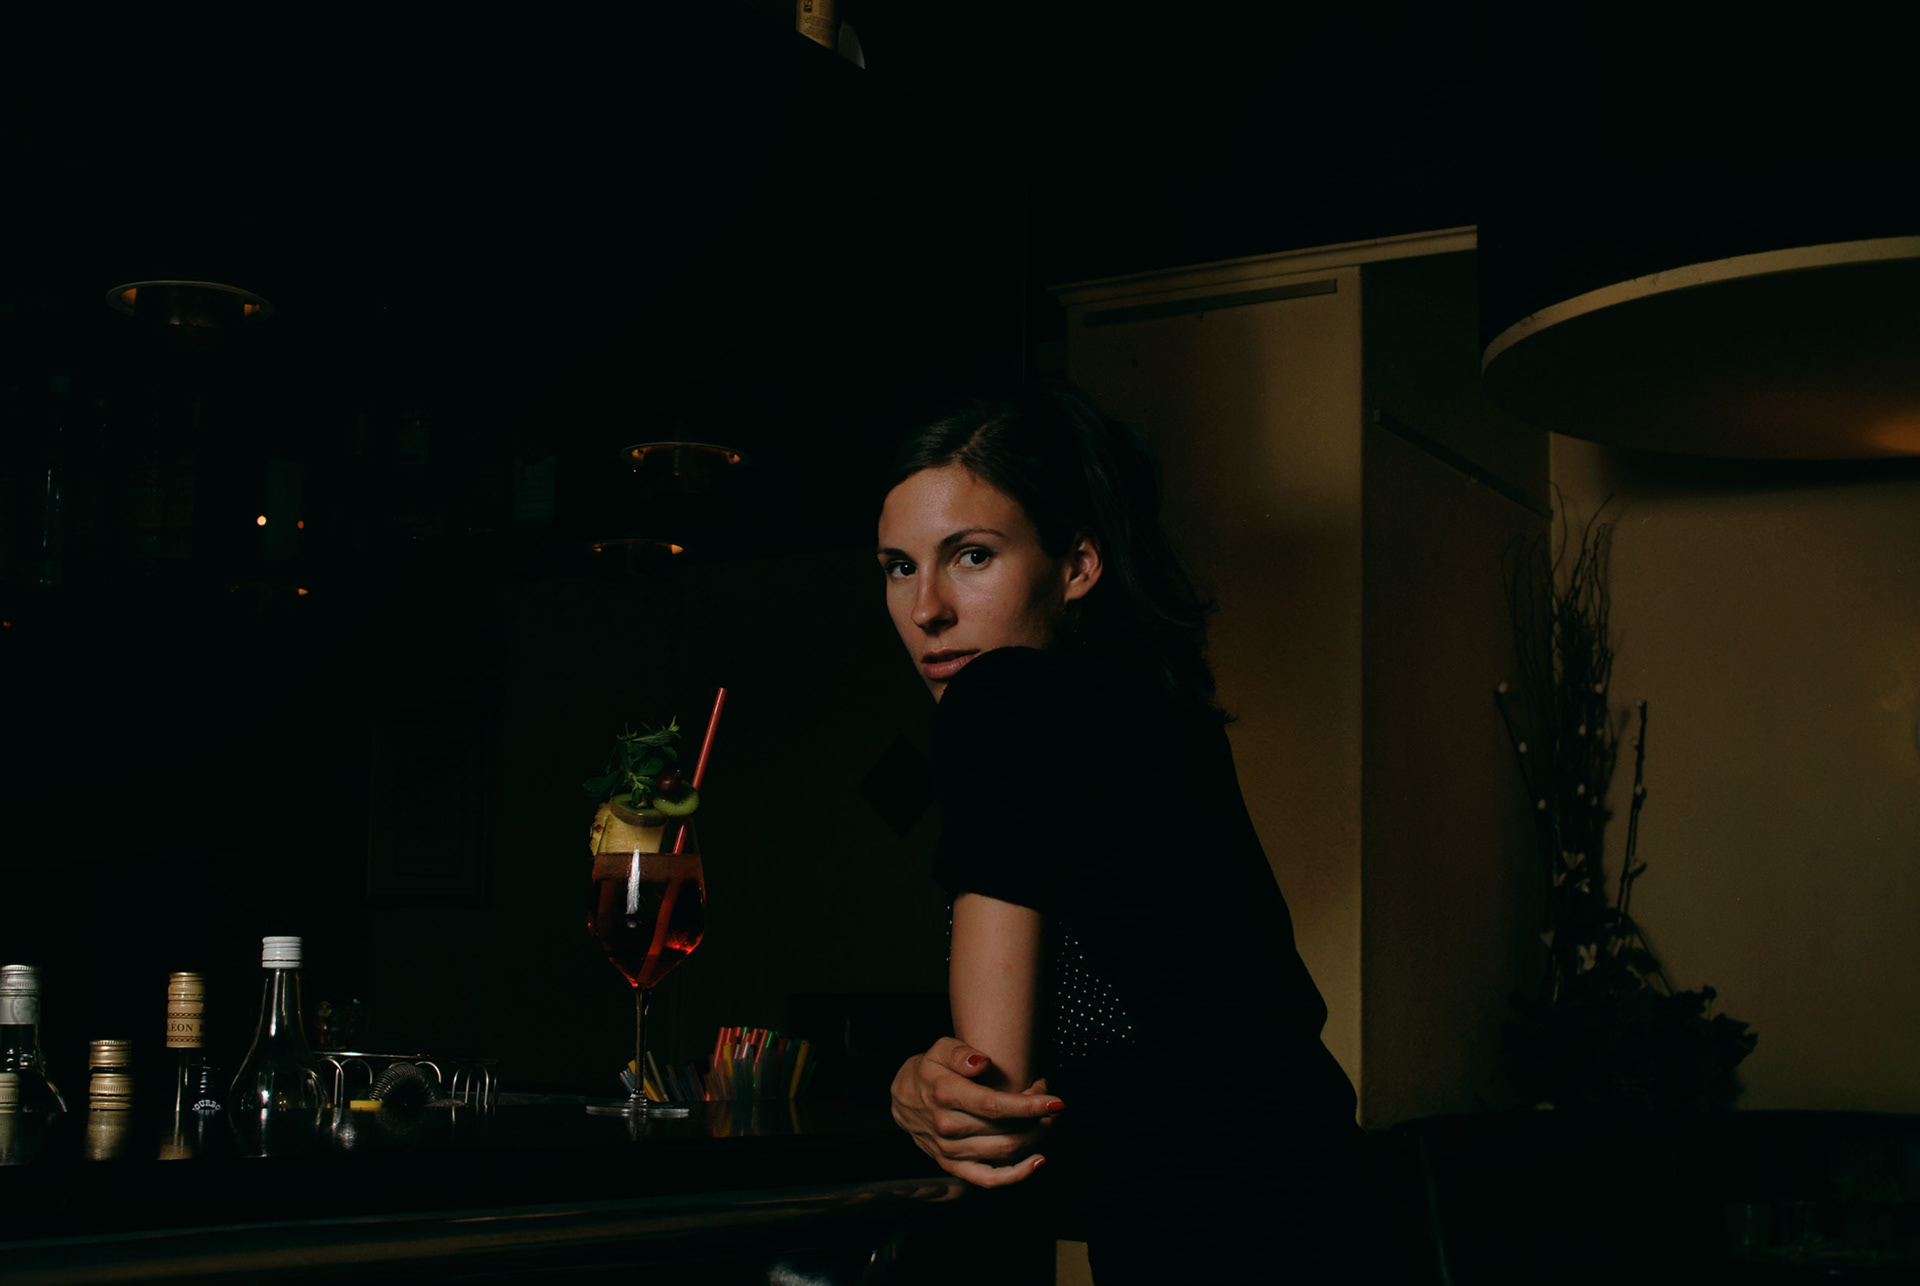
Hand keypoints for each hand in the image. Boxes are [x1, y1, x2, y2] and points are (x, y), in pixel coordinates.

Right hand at [890, 1036, 1063, 1187]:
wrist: (902, 1100)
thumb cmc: (930, 1070)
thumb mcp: (940, 1049)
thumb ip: (960, 1053)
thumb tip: (982, 1062)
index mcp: (945, 1094)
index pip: (994, 1105)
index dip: (1029, 1106)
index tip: (1055, 1101)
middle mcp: (947, 1126)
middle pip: (1005, 1130)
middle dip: (1038, 1119)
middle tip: (1053, 1103)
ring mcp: (950, 1150)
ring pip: (1003, 1152)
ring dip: (1035, 1139)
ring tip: (1049, 1122)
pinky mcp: (953, 1166)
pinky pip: (988, 1179)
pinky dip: (1016, 1175)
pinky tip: (1038, 1161)